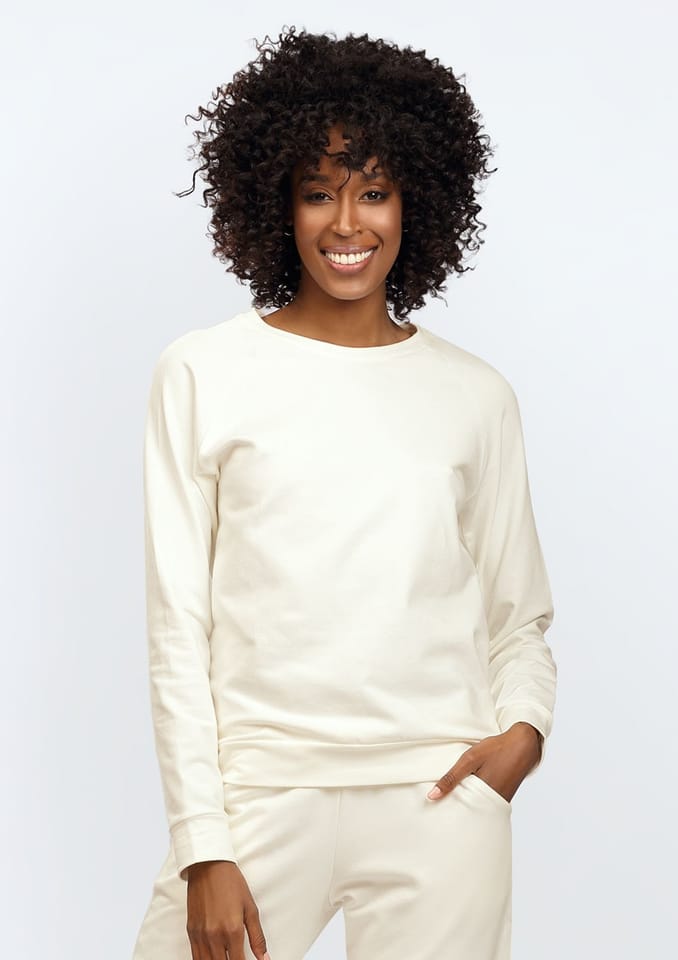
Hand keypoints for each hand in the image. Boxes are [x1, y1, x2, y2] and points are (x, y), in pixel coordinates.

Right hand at [185, 860, 271, 959]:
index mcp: (232, 930)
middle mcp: (215, 936)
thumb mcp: (250, 908)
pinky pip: (195, 957)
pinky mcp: (191, 932)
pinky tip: (212, 959)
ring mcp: (200, 935)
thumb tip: (264, 958)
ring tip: (226, 959)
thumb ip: (258, 937)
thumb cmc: (231, 883)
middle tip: (237, 959)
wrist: (208, 866)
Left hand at [426, 722, 542, 803]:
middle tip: (440, 805)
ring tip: (453, 796)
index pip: (459, 810)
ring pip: (476, 805)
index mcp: (482, 796)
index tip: (433, 807)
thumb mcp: (469, 759)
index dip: (446, 809)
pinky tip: (469, 787)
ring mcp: (499, 800)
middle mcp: (492, 803)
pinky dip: (476, 796)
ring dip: (466, 800)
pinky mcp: (503, 796)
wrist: (523, 745)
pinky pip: (485, 800)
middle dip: (456, 807)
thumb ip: (451, 778)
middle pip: (468, 811)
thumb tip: (431, 796)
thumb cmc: (496, 750)